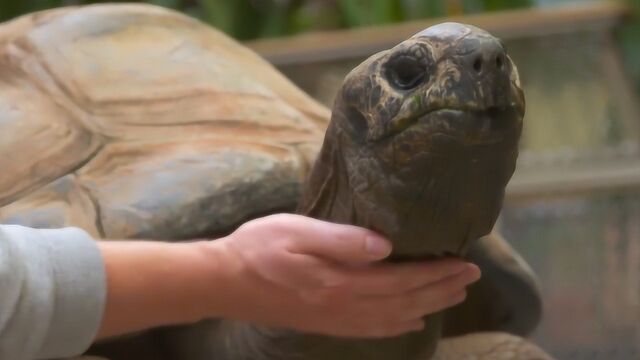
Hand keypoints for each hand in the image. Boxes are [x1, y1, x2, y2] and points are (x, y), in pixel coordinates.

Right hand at [206, 214, 480, 337]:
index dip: (436, 273)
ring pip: (393, 318)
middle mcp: (344, 306)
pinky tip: (409, 321)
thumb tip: (385, 246)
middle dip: (441, 290)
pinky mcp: (324, 324)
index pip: (402, 279)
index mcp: (341, 281)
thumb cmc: (258, 247)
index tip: (465, 264)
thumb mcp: (297, 231)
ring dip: (427, 307)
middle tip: (471, 278)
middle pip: (404, 301)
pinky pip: (370, 330)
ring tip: (451, 298)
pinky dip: (397, 326)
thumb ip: (341, 240)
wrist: (223, 282)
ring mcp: (334, 319)